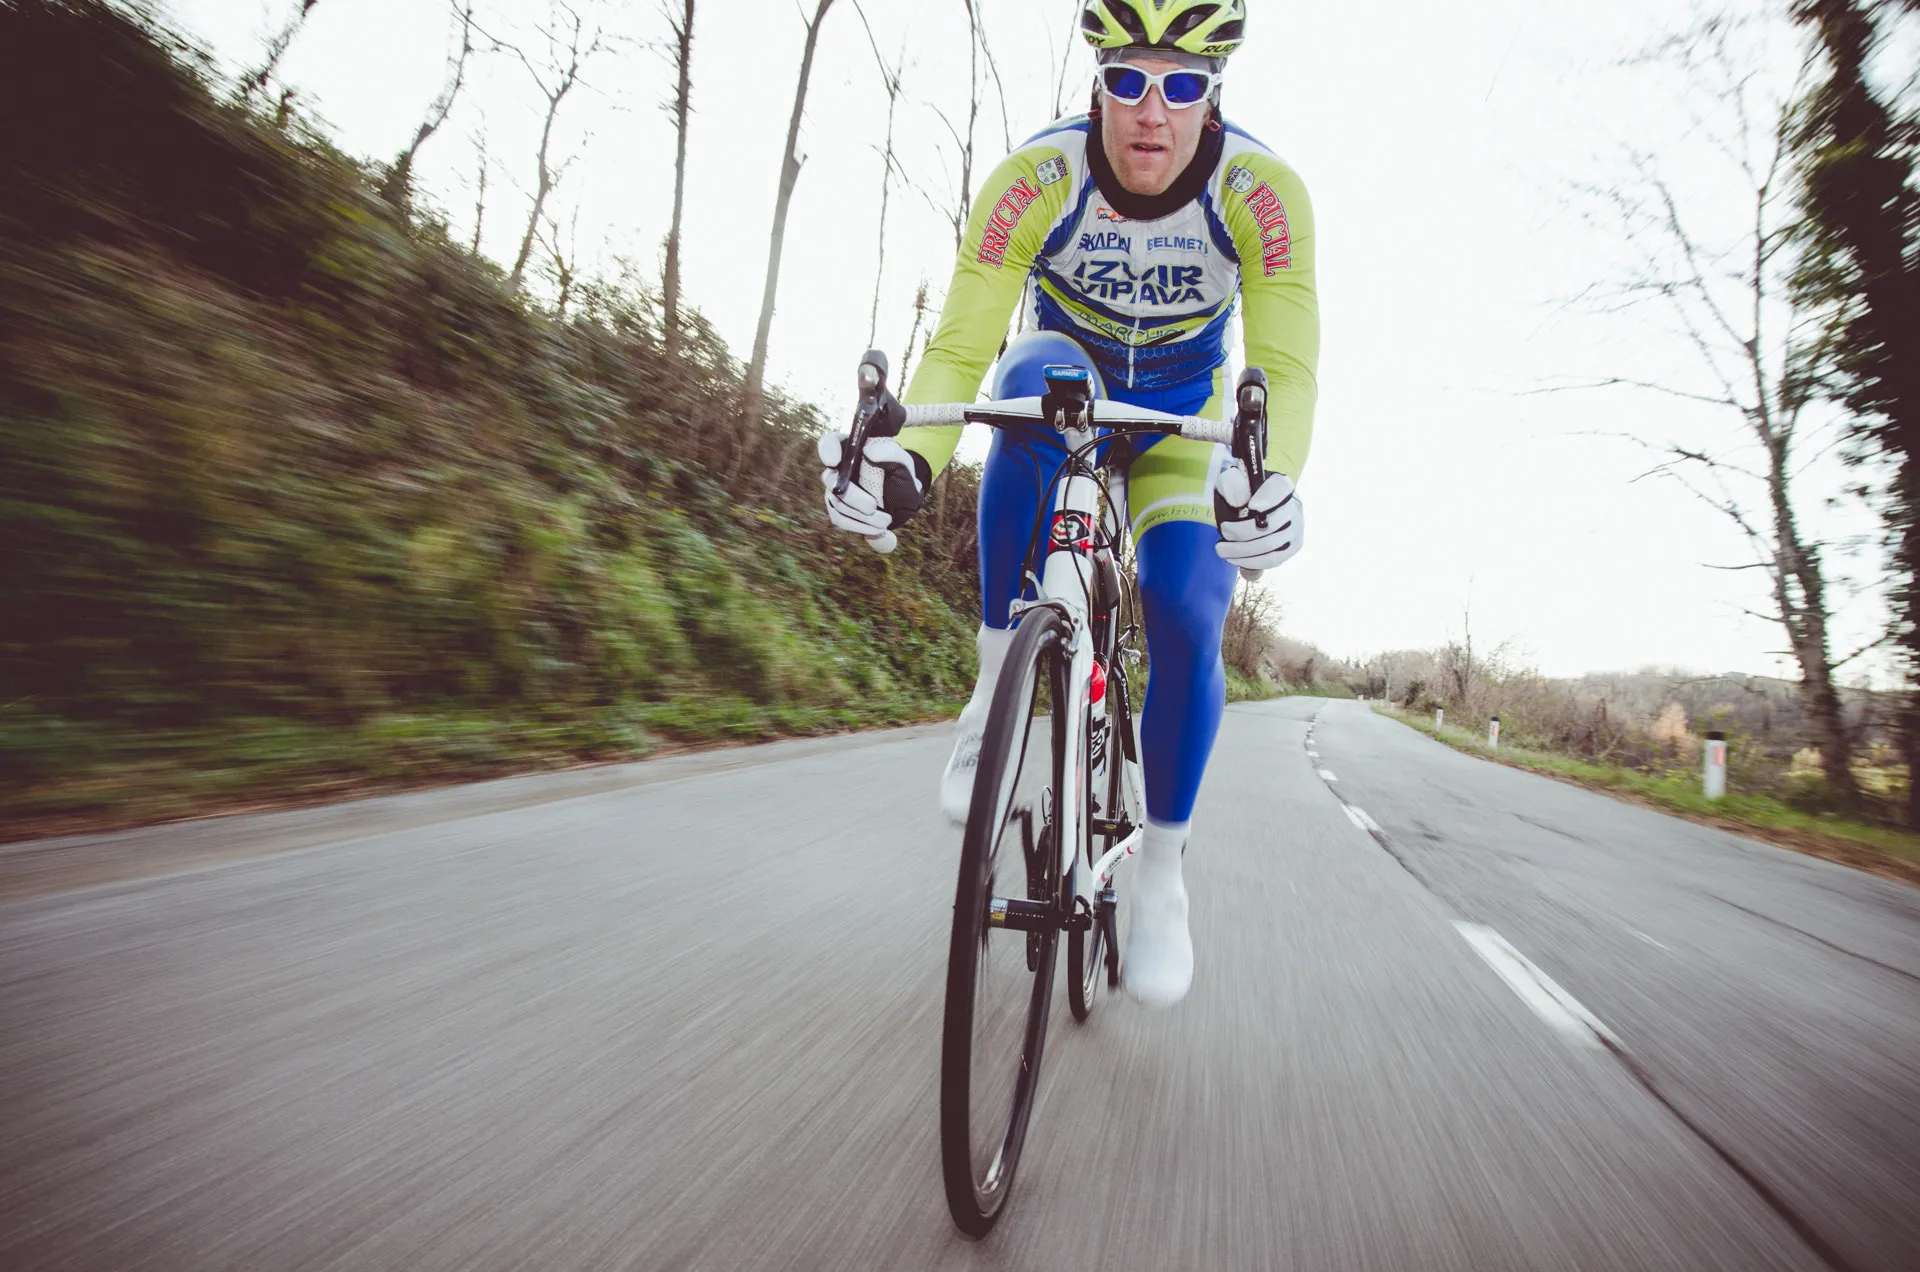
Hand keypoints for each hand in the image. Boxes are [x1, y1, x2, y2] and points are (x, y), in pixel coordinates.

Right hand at [817, 434, 927, 551]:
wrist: (904, 501)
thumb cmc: (902, 476)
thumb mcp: (904, 464)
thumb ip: (891, 454)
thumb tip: (870, 452)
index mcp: (852, 448)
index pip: (830, 443)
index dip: (828, 451)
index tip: (834, 462)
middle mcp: (839, 467)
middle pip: (831, 479)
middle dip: (852, 497)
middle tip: (873, 508)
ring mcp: (835, 488)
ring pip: (836, 502)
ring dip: (861, 516)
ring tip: (886, 521)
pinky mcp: (836, 508)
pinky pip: (839, 518)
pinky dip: (859, 526)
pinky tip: (877, 529)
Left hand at [1213, 462, 1302, 575]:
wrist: (1261, 506)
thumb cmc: (1244, 493)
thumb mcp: (1234, 481)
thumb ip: (1233, 484)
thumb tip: (1238, 503)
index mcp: (1281, 486)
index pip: (1279, 490)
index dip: (1267, 500)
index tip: (1252, 506)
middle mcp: (1293, 507)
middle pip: (1271, 524)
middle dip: (1243, 532)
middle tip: (1223, 532)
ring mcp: (1296, 529)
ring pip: (1270, 545)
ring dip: (1242, 551)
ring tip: (1222, 550)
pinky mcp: (1293, 547)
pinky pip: (1272, 560)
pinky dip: (1251, 562)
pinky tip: (1235, 559)